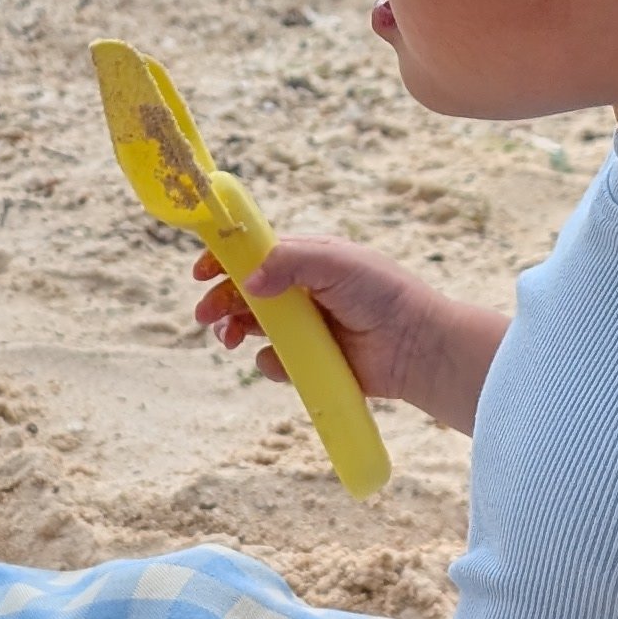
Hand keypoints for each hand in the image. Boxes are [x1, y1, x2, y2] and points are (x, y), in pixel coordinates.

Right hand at [193, 237, 506, 435]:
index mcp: (307, 261)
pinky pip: (275, 363)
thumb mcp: (333, 262)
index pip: (255, 254)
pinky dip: (271, 364)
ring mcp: (305, 328)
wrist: (416, 346)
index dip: (225, 260)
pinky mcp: (310, 361)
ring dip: (234, 331)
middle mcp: (302, 293)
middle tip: (206, 316)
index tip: (201, 272)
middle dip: (220, 301)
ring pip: (253, 328)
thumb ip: (287, 260)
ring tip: (230, 339)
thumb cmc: (382, 294)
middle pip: (245, 293)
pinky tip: (282, 361)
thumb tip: (248, 280)